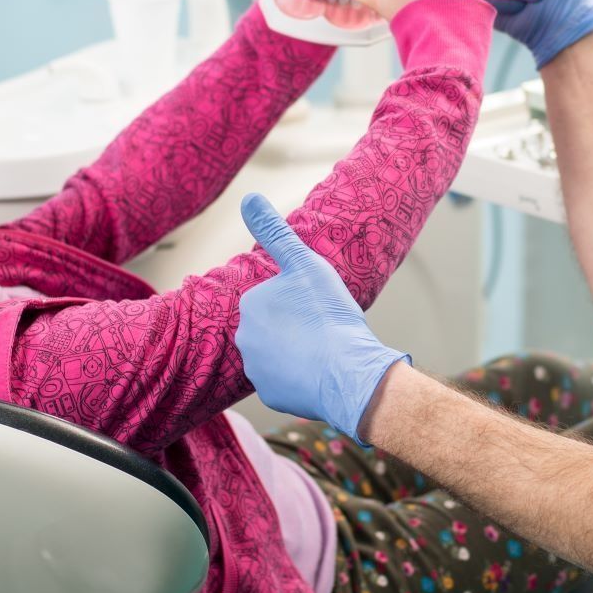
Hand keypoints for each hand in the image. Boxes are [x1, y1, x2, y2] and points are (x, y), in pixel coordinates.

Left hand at [235, 194, 407, 442]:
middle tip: (323, 328)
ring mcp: (256, 370)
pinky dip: (300, 378)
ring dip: (296, 352)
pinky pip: (285, 382)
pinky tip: (321, 372)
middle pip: (273, 326)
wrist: (347, 372)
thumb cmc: (328, 314)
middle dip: (294, 327)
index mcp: (250, 304)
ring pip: (278, 355)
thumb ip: (275, 232)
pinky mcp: (270, 396)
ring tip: (325, 350)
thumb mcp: (305, 264)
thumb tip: (248, 197)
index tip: (318, 306)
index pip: (273, 297)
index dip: (299, 300)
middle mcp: (244, 338)